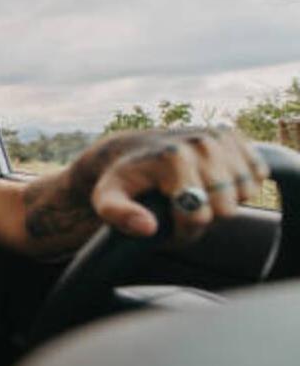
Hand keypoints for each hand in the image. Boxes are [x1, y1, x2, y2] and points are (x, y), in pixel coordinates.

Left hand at [91, 129, 268, 241]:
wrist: (129, 148)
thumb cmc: (120, 179)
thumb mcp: (107, 199)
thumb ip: (119, 216)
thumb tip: (147, 227)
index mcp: (174, 158)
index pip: (200, 216)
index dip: (184, 229)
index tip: (166, 220)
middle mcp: (202, 144)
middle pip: (227, 208)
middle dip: (206, 216)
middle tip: (182, 207)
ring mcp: (220, 138)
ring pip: (246, 193)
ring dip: (224, 201)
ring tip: (196, 194)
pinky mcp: (234, 136)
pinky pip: (258, 175)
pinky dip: (240, 184)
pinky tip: (214, 181)